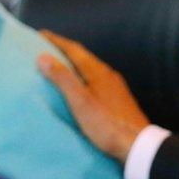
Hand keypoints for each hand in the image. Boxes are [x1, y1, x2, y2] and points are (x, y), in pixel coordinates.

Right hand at [37, 30, 149, 161]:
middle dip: (64, 50)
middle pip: (83, 56)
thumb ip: (62, 78)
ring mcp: (115, 86)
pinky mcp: (119, 99)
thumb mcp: (80, 102)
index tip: (40, 33)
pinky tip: (81, 87)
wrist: (138, 144)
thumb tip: (43, 56)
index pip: (74, 49)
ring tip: (60, 66)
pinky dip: (83, 77)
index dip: (56, 41)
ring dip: (74, 64)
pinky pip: (96, 80)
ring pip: (90, 68)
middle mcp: (108, 74)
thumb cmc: (107, 125)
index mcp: (97, 71)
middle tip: (47, 48)